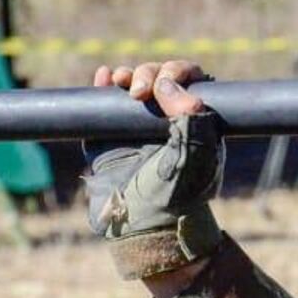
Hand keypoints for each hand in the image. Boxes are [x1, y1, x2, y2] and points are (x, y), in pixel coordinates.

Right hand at [84, 61, 223, 278]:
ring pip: (131, 85)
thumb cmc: (176, 196)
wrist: (143, 226)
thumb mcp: (194, 158)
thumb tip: (167, 83)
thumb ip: (189, 119)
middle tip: (137, 92)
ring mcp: (137, 126)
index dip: (177, 71)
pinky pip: (105, 103)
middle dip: (147, 74)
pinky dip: (103, 86)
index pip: (190, 80)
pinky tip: (102, 78)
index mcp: (195, 121)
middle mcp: (167, 119)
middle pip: (158, 77)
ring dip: (126, 75)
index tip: (165, 83)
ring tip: (117, 79)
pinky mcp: (109, 136)